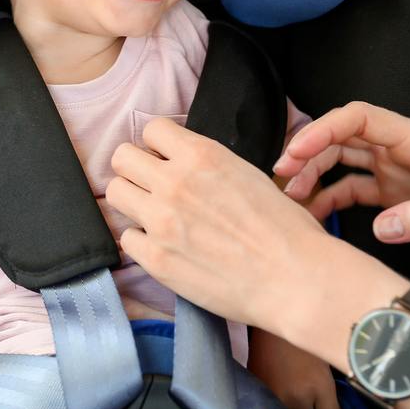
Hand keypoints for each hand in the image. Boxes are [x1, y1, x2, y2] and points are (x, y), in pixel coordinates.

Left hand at [107, 117, 336, 330]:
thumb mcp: (247, 174)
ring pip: (114, 193)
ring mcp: (161, 221)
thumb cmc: (284, 229)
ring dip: (132, 201)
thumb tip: (182, 162)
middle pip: (121, 158)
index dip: (158, 146)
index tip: (166, 160)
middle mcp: (174, 182)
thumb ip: (206, 165)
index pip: (151, 130)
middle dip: (135, 169)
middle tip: (152, 186)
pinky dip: (142, 241)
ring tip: (155, 214)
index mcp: (201, 155)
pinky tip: (165, 246)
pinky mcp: (156, 259)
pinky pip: (127, 238)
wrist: (294, 278)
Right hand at [248, 329, 340, 408]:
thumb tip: (334, 408)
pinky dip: (281, 402)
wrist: (273, 311)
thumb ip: (330, 388)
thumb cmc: (304, 330)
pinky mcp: (259, 389)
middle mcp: (297, 397)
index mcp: (318, 386)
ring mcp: (275, 395)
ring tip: (300, 395)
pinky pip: (274, 406)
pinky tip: (284, 388)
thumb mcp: (325, 358)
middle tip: (316, 403)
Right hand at [275, 101, 409, 244]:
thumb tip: (380, 228)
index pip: (359, 118)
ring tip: (291, 200)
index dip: (323, 129)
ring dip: (315, 178)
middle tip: (282, 180)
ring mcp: (397, 171)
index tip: (296, 152)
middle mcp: (401, 150)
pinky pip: (356, 194)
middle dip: (308, 155)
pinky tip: (316, 219)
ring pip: (343, 165)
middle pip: (341, 140)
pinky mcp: (400, 196)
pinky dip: (333, 202)